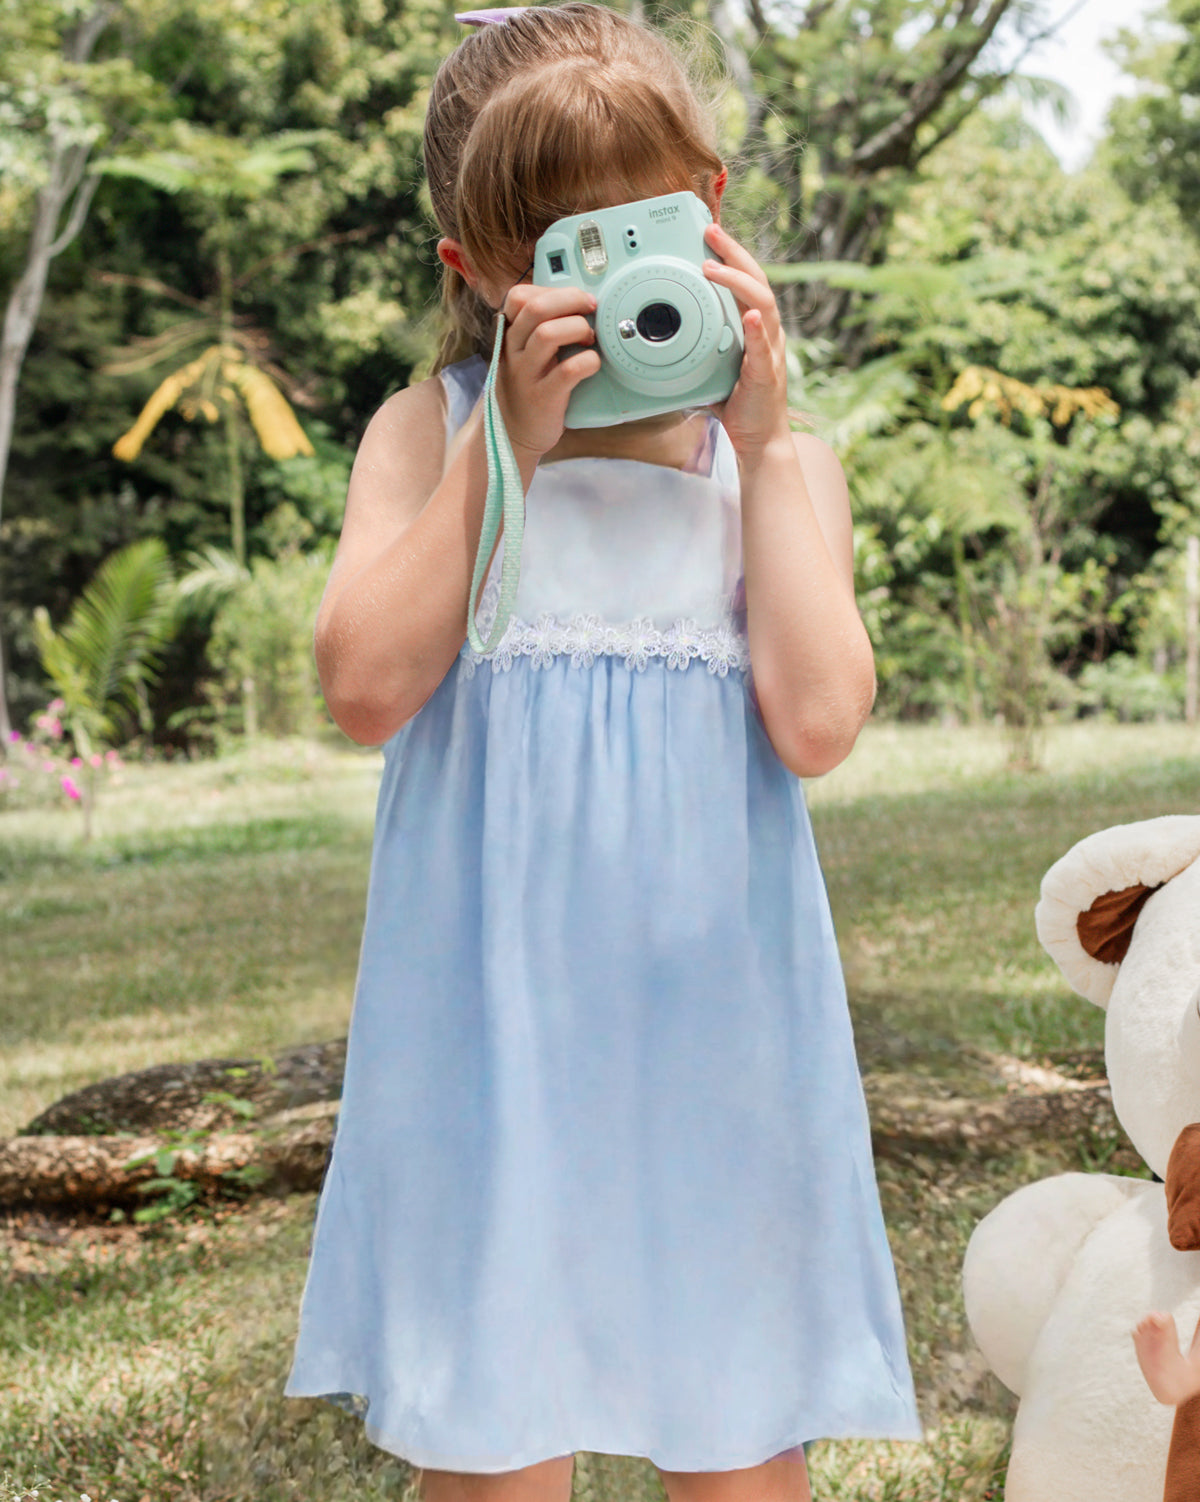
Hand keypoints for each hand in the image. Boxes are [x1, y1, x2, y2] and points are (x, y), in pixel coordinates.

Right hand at [494, 283, 600, 460]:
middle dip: (570, 300)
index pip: (519, 296)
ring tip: (590, 338)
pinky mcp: (543, 397)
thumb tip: (579, 304)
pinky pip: (568, 371)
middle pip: (536, 308)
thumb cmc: (527, 388)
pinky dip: (587, 361)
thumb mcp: (524, 354)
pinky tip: (592, 363)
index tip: (574, 297)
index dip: (550, 290)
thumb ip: (541, 328)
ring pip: (548, 334)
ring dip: (577, 328)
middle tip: (591, 308)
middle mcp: (513, 350)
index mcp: (510, 335)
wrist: (511, 434)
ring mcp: (526, 374)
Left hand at [701, 222, 790, 462]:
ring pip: (762, 304)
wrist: (758, 440)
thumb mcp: (711, 365)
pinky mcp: (766, 375)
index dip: (730, 254)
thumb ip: (696, 345)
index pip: (746, 279)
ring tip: (714, 269)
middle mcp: (767, 332)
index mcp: (754, 326)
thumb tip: (660, 334)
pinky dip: (756, 331)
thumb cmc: (737, 402)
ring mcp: (770, 351)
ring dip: (737, 283)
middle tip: (711, 232)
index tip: (710, 233)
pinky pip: (763, 348)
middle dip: (734, 253)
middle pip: (757, 279)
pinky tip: (748, 318)